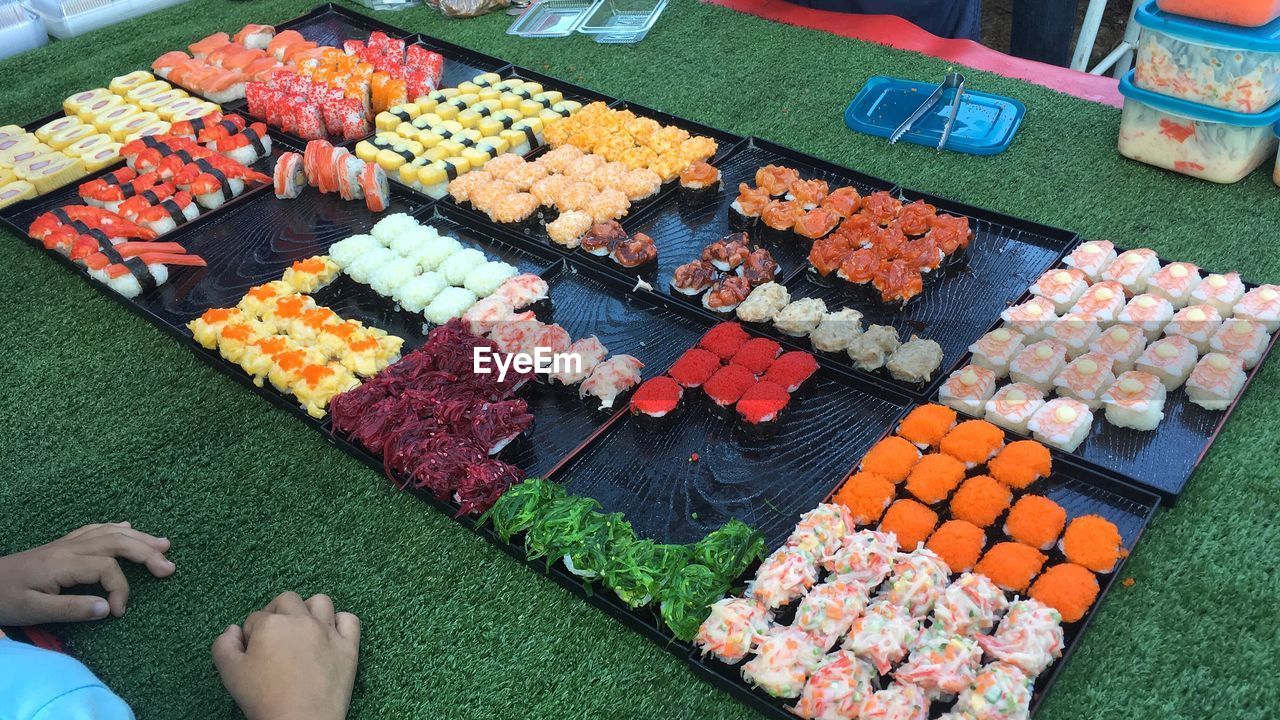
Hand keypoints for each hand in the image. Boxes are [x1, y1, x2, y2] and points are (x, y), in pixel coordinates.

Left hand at [0, 522, 174, 625]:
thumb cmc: (6, 599)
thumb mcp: (33, 610)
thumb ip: (72, 610)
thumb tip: (108, 608)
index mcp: (64, 564)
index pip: (107, 568)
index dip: (121, 589)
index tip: (119, 612)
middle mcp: (70, 548)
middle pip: (116, 542)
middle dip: (146, 553)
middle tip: (169, 567)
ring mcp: (67, 543)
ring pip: (110, 532)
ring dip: (139, 537)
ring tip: (164, 544)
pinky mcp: (62, 545)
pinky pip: (95, 529)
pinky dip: (116, 527)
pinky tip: (128, 527)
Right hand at [212, 592, 359, 719]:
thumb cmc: (264, 698)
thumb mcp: (230, 673)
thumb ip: (223, 645)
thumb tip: (233, 629)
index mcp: (271, 624)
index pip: (256, 618)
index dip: (251, 635)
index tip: (254, 654)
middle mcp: (301, 620)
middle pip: (287, 600)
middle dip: (277, 613)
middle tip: (275, 637)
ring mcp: (328, 631)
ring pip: (320, 602)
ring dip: (309, 610)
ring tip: (302, 630)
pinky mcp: (348, 645)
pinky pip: (350, 620)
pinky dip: (341, 623)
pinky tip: (330, 636)